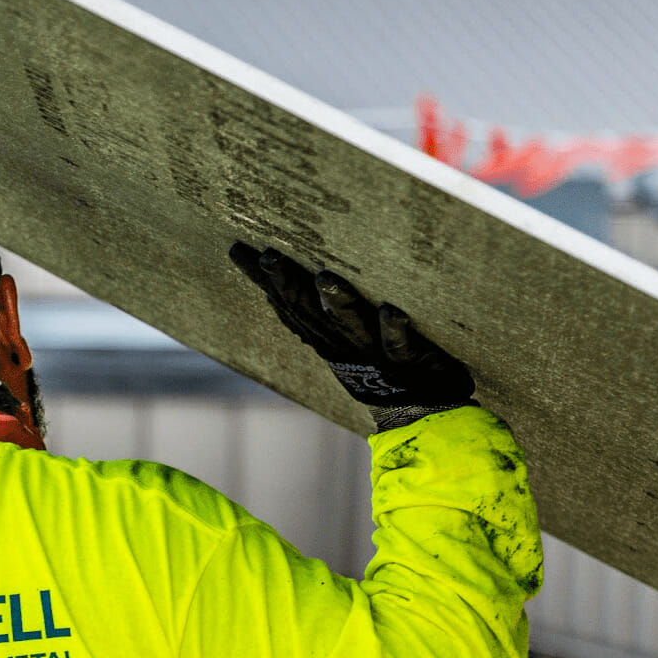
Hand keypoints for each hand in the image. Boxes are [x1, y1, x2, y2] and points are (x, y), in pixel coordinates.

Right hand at [230, 242, 473, 427]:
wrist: (420, 408)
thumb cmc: (382, 362)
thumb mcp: (346, 334)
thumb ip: (319, 309)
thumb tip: (283, 279)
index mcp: (325, 333)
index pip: (287, 301)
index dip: (262, 279)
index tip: (237, 248)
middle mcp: (342, 340)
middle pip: (309, 310)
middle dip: (288, 283)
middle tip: (270, 256)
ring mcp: (372, 351)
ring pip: (349, 324)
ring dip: (337, 302)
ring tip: (325, 278)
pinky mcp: (408, 359)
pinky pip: (399, 344)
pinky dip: (394, 330)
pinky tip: (392, 311)